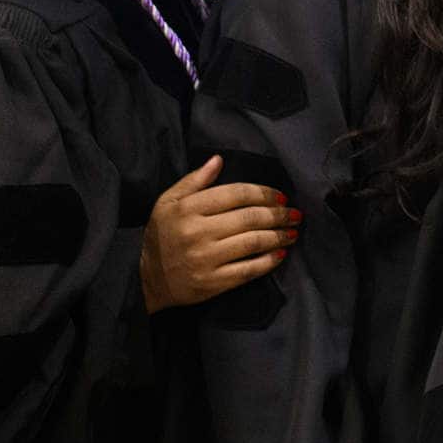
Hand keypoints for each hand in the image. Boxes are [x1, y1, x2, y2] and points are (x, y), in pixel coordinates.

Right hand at [140, 155, 296, 311]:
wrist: (147, 280)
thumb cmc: (162, 236)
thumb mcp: (168, 202)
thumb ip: (194, 180)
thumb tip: (218, 159)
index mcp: (188, 209)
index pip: (236, 194)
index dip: (264, 193)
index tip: (281, 196)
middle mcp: (198, 232)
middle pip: (250, 218)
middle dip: (278, 214)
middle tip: (295, 213)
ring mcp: (206, 259)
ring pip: (253, 242)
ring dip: (279, 236)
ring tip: (293, 231)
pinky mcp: (213, 282)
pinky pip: (248, 270)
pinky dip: (269, 262)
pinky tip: (281, 254)